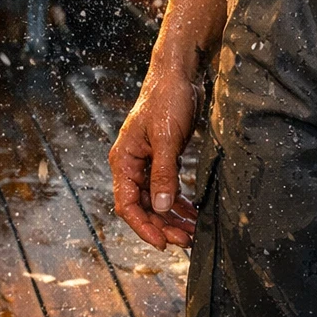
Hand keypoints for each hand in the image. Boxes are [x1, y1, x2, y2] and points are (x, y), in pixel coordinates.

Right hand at [109, 63, 200, 249]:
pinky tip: (192, 213)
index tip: (162, 242)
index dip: (143, 226)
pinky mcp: (164, 156)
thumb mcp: (166, 138)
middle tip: (185, 240)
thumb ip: (163, 173)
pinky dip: (179, 201)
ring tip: (192, 232)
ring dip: (173, 217)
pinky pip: (168, 186)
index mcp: (124, 160)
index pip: (127, 204)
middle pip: (143, 206)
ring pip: (157, 199)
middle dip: (163, 225)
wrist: (180, 73)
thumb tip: (162, 207)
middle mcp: (132, 164)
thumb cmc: (167, 99)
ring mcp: (148, 161)